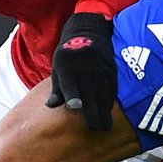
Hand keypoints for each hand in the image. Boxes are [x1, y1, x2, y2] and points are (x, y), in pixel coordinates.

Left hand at [47, 12, 116, 131]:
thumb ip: (56, 89)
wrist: (87, 33)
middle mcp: (84, 70)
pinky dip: (110, 101)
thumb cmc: (68, 56)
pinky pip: (112, 89)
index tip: (76, 107)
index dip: (73, 96)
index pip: (71, 85)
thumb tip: (50, 105)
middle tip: (95, 128)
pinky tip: (108, 110)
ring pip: (104, 94)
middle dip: (94, 113)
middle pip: (91, 95)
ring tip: (105, 126)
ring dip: (105, 111)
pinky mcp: (110, 70)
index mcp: (67, 70)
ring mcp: (99, 70)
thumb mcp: (57, 69)